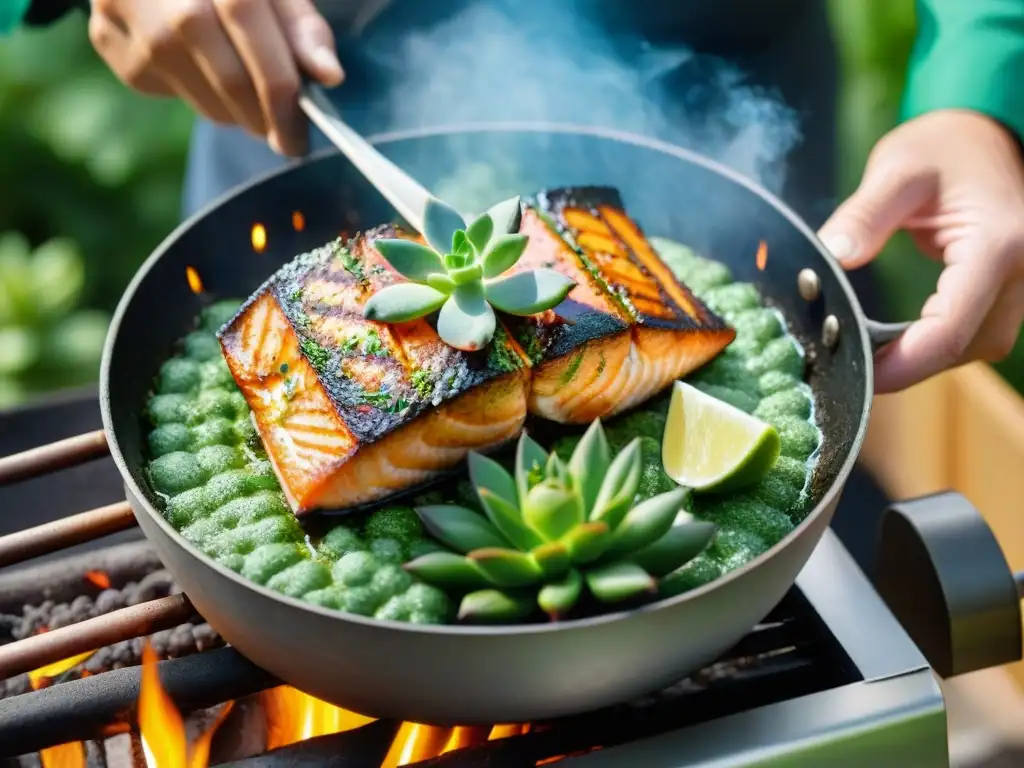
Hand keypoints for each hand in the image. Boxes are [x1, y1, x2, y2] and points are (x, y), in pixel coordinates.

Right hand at [88, 0, 343, 155]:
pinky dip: (193, 95)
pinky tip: (202, 75)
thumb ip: (302, 27)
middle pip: (224, 72)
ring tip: (249, 103)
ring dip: (232, 112)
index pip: (249, 27)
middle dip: (263, 116)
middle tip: (283, 133)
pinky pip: (162, 89)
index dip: (280, 90)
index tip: (300, 134)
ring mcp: (123, 8)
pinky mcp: (106, 34)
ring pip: (194, 92)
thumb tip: (330, 76)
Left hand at [818, 109, 1023, 392]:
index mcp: (998, 243)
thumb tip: (834, 255)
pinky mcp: (1011, 288)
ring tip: (869, 357)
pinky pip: (978, 331)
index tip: (859, 375)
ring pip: (978, 346)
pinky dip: (939, 343)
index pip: (952, 326)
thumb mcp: (897, 169)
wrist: (984, 134)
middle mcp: (1022, 270)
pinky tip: (897, 344)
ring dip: (926, 357)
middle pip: (968, 345)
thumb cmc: (942, 145)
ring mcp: (1023, 282)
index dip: (905, 363)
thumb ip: (865, 215)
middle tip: (852, 371)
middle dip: (911, 366)